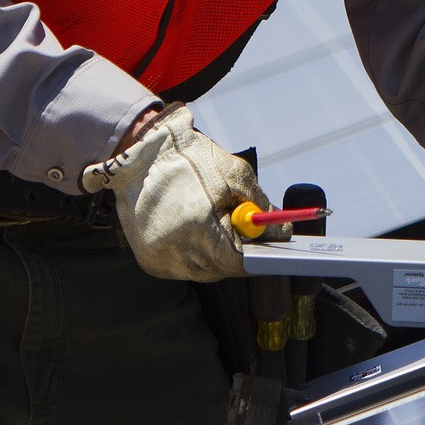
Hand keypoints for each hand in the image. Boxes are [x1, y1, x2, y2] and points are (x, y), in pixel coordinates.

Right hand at [82, 103, 267, 280]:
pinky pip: (182, 267)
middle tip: (246, 235)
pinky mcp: (148, 261)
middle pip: (220, 270)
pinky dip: (193, 253)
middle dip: (236, 253)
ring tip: (213, 223)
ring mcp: (157, 258)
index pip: (237, 262)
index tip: (267, 247)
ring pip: (202, 270)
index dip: (255, 255)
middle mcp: (173, 249)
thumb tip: (281, 231)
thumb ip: (260, 205)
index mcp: (196, 227)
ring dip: (214, 254)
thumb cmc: (192, 159)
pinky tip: (191, 228)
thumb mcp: (235, 174)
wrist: (143, 154)